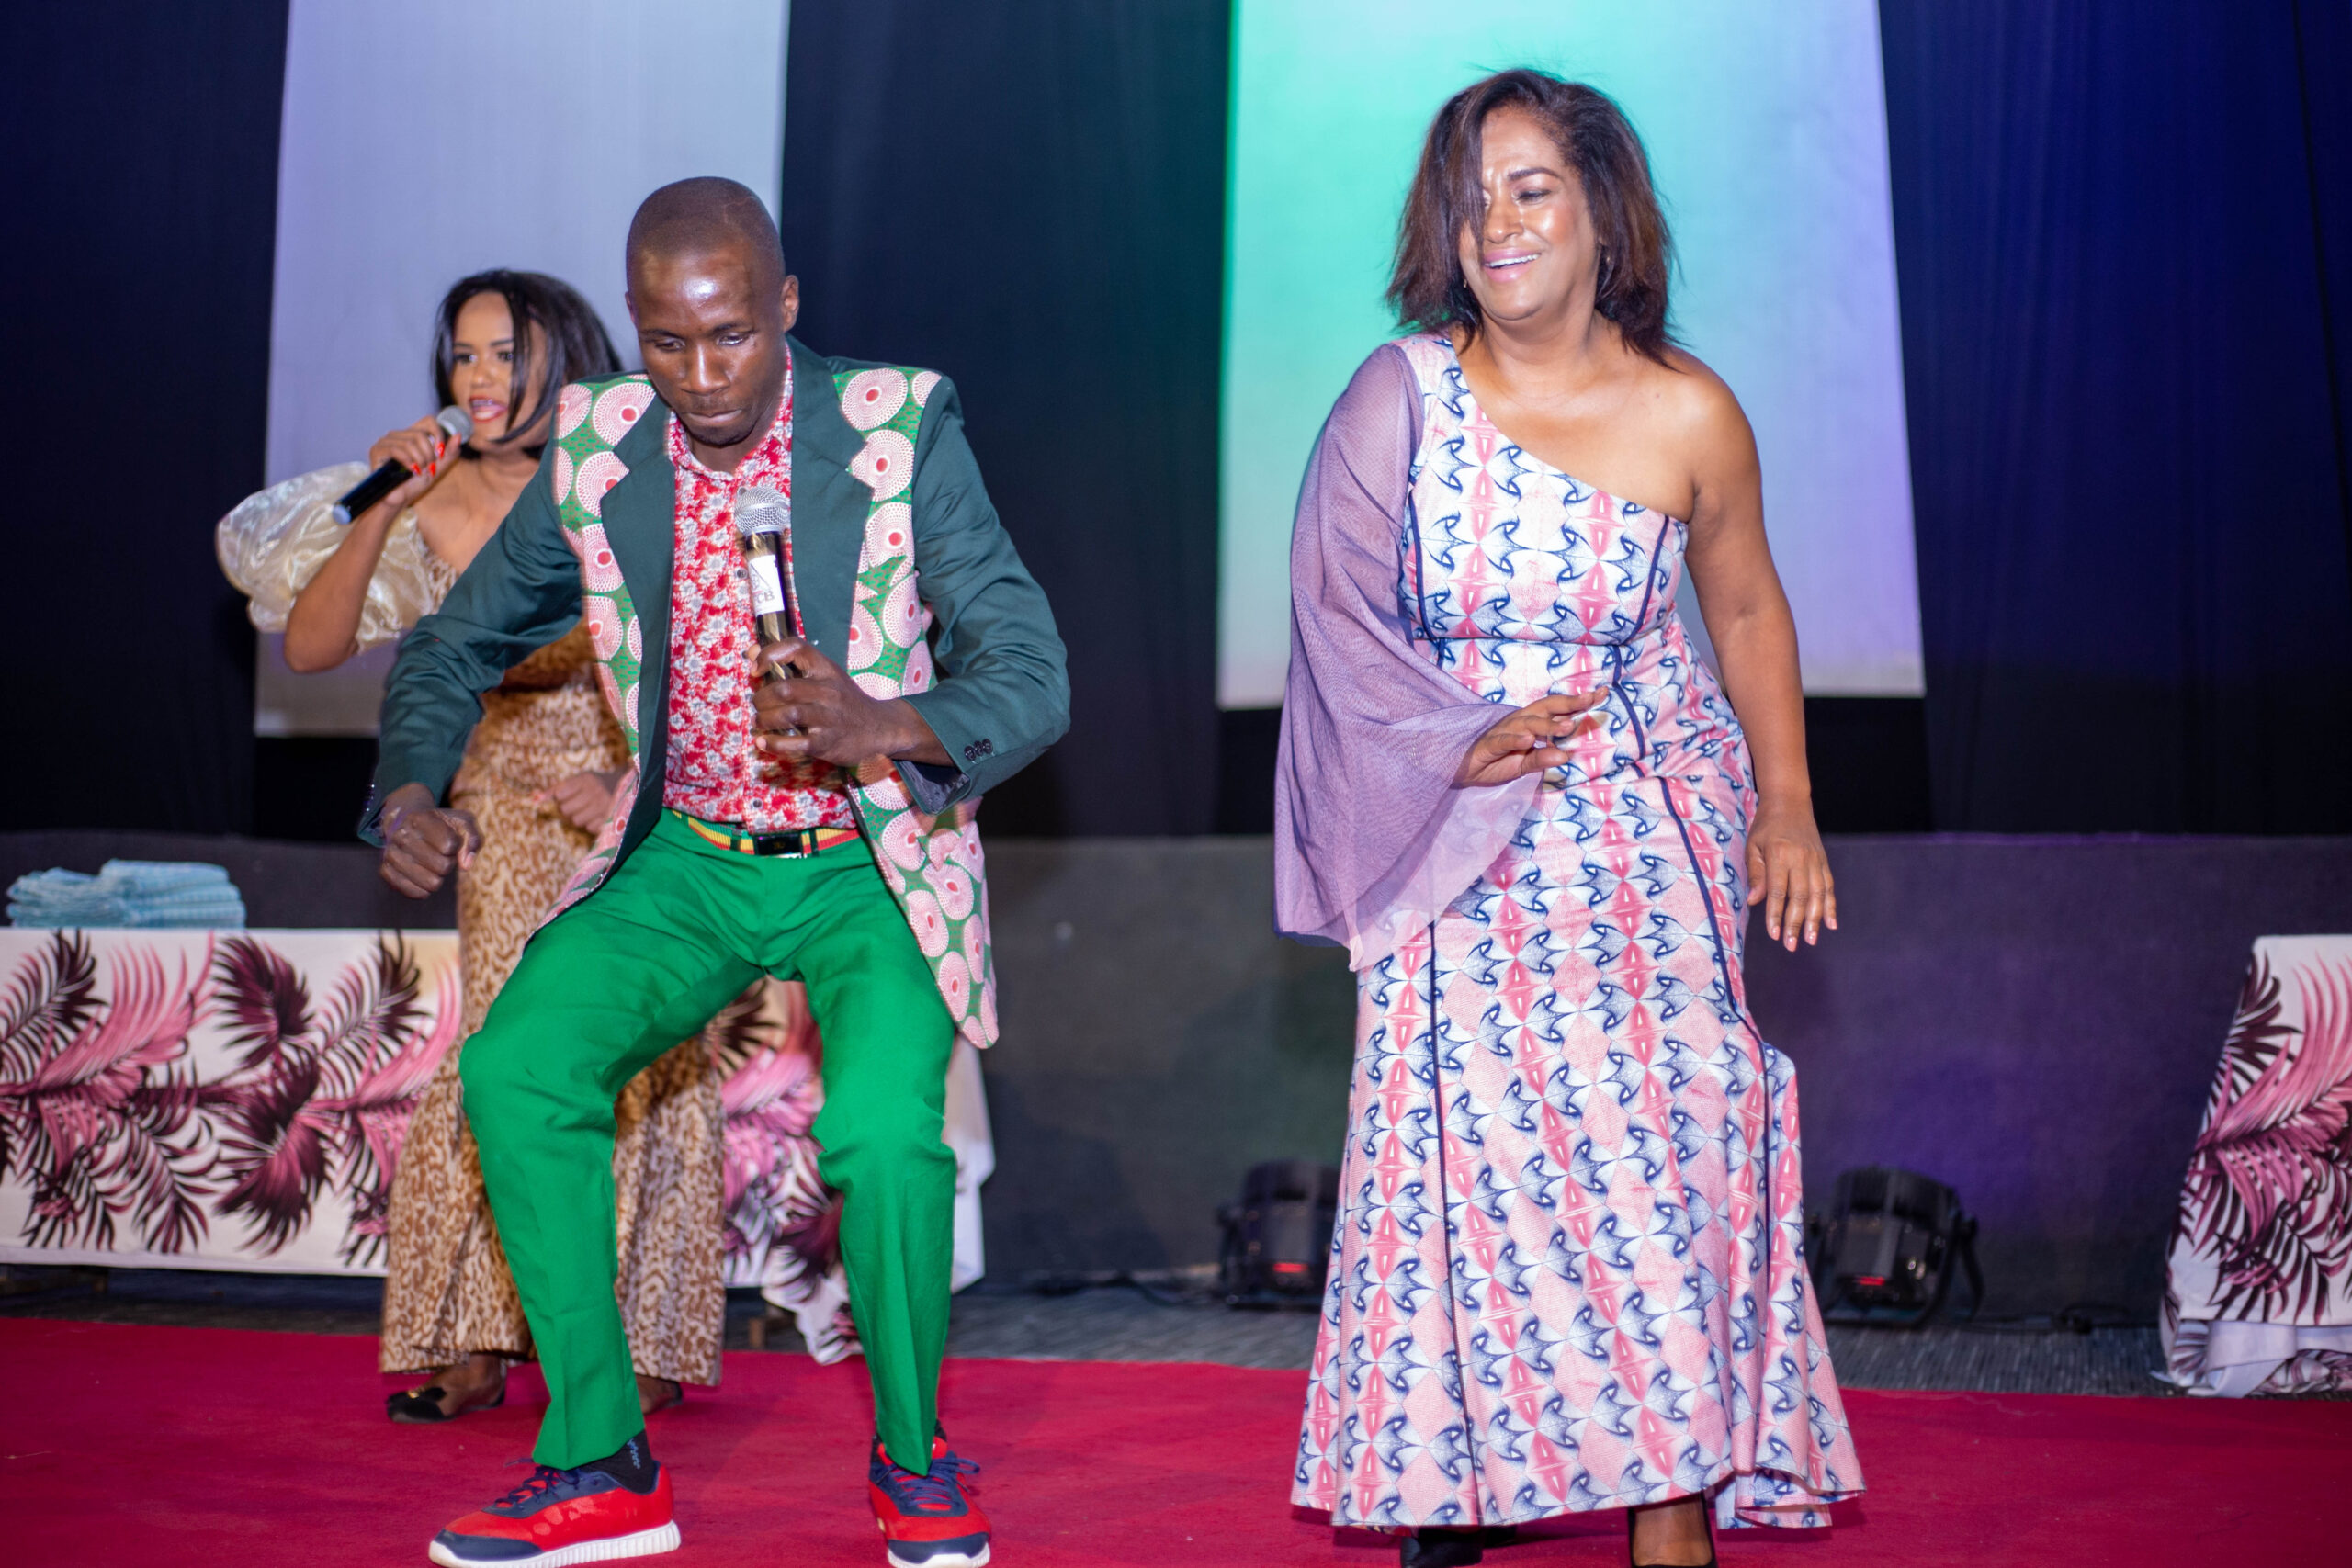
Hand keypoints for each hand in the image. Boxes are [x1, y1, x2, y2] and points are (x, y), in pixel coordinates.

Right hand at [363, 415, 459, 518]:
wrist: (399, 499)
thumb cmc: (415, 484)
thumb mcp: (438, 467)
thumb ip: (449, 452)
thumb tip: (459, 435)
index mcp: (411, 435)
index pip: (428, 421)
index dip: (438, 434)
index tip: (441, 452)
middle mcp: (398, 435)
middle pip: (420, 434)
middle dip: (429, 454)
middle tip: (428, 468)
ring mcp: (386, 441)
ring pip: (409, 442)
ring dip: (419, 460)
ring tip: (418, 471)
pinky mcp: (377, 450)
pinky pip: (396, 450)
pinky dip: (408, 461)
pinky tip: (411, 470)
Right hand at [377, 782, 481, 898]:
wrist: (408, 826)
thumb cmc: (442, 826)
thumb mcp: (463, 823)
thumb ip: (473, 839)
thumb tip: (466, 866)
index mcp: (419, 819)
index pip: (450, 845)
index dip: (456, 847)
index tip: (449, 840)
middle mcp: (401, 836)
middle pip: (443, 867)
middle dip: (449, 863)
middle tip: (441, 855)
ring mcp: (391, 854)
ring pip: (432, 883)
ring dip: (439, 877)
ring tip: (432, 864)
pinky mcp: (386, 872)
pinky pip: (415, 893)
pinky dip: (426, 890)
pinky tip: (424, 878)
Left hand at [539, 769, 621, 831]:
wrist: (625, 786)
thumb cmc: (593, 784)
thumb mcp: (576, 781)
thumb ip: (554, 789)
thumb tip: (533, 799)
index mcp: (585, 779)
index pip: (559, 795)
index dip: (561, 797)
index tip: (569, 794)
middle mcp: (595, 791)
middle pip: (565, 810)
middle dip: (568, 808)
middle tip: (578, 803)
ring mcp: (603, 806)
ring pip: (576, 821)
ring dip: (579, 817)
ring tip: (588, 809)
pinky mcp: (610, 819)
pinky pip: (588, 828)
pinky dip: (591, 824)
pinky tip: (597, 815)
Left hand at [751, 637, 947, 767]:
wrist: (881, 728)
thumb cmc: (845, 700)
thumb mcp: (826, 676)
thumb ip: (791, 664)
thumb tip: (750, 652)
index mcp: (827, 669)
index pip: (796, 648)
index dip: (770, 654)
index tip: (756, 670)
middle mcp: (829, 691)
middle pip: (785, 688)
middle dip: (761, 698)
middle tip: (759, 705)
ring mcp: (830, 718)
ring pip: (789, 714)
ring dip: (765, 719)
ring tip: (761, 722)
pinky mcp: (828, 743)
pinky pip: (796, 744)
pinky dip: (774, 744)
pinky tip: (764, 742)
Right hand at [1454, 691, 1605, 787]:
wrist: (1460, 768)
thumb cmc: (1495, 762)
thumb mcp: (1524, 765)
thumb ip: (1543, 758)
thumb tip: (1566, 756)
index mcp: (1529, 724)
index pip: (1556, 708)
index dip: (1578, 701)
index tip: (1603, 693)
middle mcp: (1518, 722)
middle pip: (1544, 707)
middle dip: (1568, 703)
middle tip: (1591, 700)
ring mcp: (1502, 732)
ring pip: (1526, 723)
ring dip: (1547, 724)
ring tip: (1568, 726)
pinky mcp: (1487, 745)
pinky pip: (1502, 741)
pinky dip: (1514, 739)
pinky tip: (1527, 741)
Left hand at [1746, 795, 1835, 949]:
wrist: (1790, 802)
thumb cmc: (1765, 826)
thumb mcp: (1753, 845)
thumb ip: (1755, 873)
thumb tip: (1754, 901)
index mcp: (1779, 855)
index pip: (1777, 891)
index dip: (1776, 914)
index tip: (1774, 934)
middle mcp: (1801, 859)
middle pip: (1800, 897)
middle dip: (1796, 923)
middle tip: (1792, 945)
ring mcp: (1816, 860)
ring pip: (1818, 895)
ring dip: (1815, 920)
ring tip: (1811, 940)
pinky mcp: (1824, 861)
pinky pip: (1829, 887)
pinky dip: (1831, 906)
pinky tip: (1831, 924)